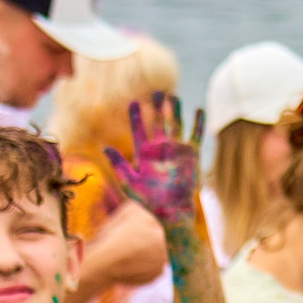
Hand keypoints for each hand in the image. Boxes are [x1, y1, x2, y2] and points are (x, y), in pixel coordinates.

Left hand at [103, 93, 206, 226]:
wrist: (172, 210)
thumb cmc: (149, 200)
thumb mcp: (129, 182)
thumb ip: (118, 164)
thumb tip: (104, 147)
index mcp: (143, 152)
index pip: (138, 129)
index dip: (136, 115)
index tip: (133, 102)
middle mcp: (160, 148)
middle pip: (158, 122)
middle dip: (157, 107)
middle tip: (157, 92)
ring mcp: (176, 150)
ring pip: (175, 125)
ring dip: (174, 111)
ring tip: (173, 97)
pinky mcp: (191, 155)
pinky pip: (195, 135)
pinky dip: (198, 123)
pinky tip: (198, 111)